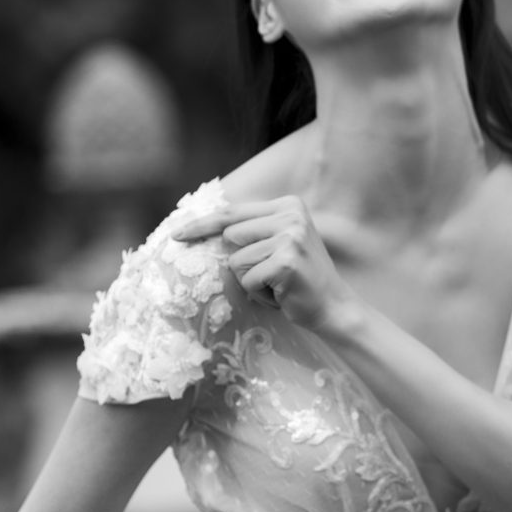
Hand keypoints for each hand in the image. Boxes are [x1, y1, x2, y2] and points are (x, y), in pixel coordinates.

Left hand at [171, 197, 358, 336]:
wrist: (334, 307)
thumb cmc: (299, 280)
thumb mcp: (280, 243)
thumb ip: (253, 231)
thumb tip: (207, 228)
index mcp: (288, 204)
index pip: (233, 213)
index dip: (202, 225)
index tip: (176, 235)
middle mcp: (290, 215)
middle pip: (231, 237)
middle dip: (242, 262)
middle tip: (273, 273)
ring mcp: (289, 237)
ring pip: (236, 261)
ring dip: (251, 280)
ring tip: (278, 284)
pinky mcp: (286, 261)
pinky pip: (247, 280)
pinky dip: (260, 294)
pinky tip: (283, 294)